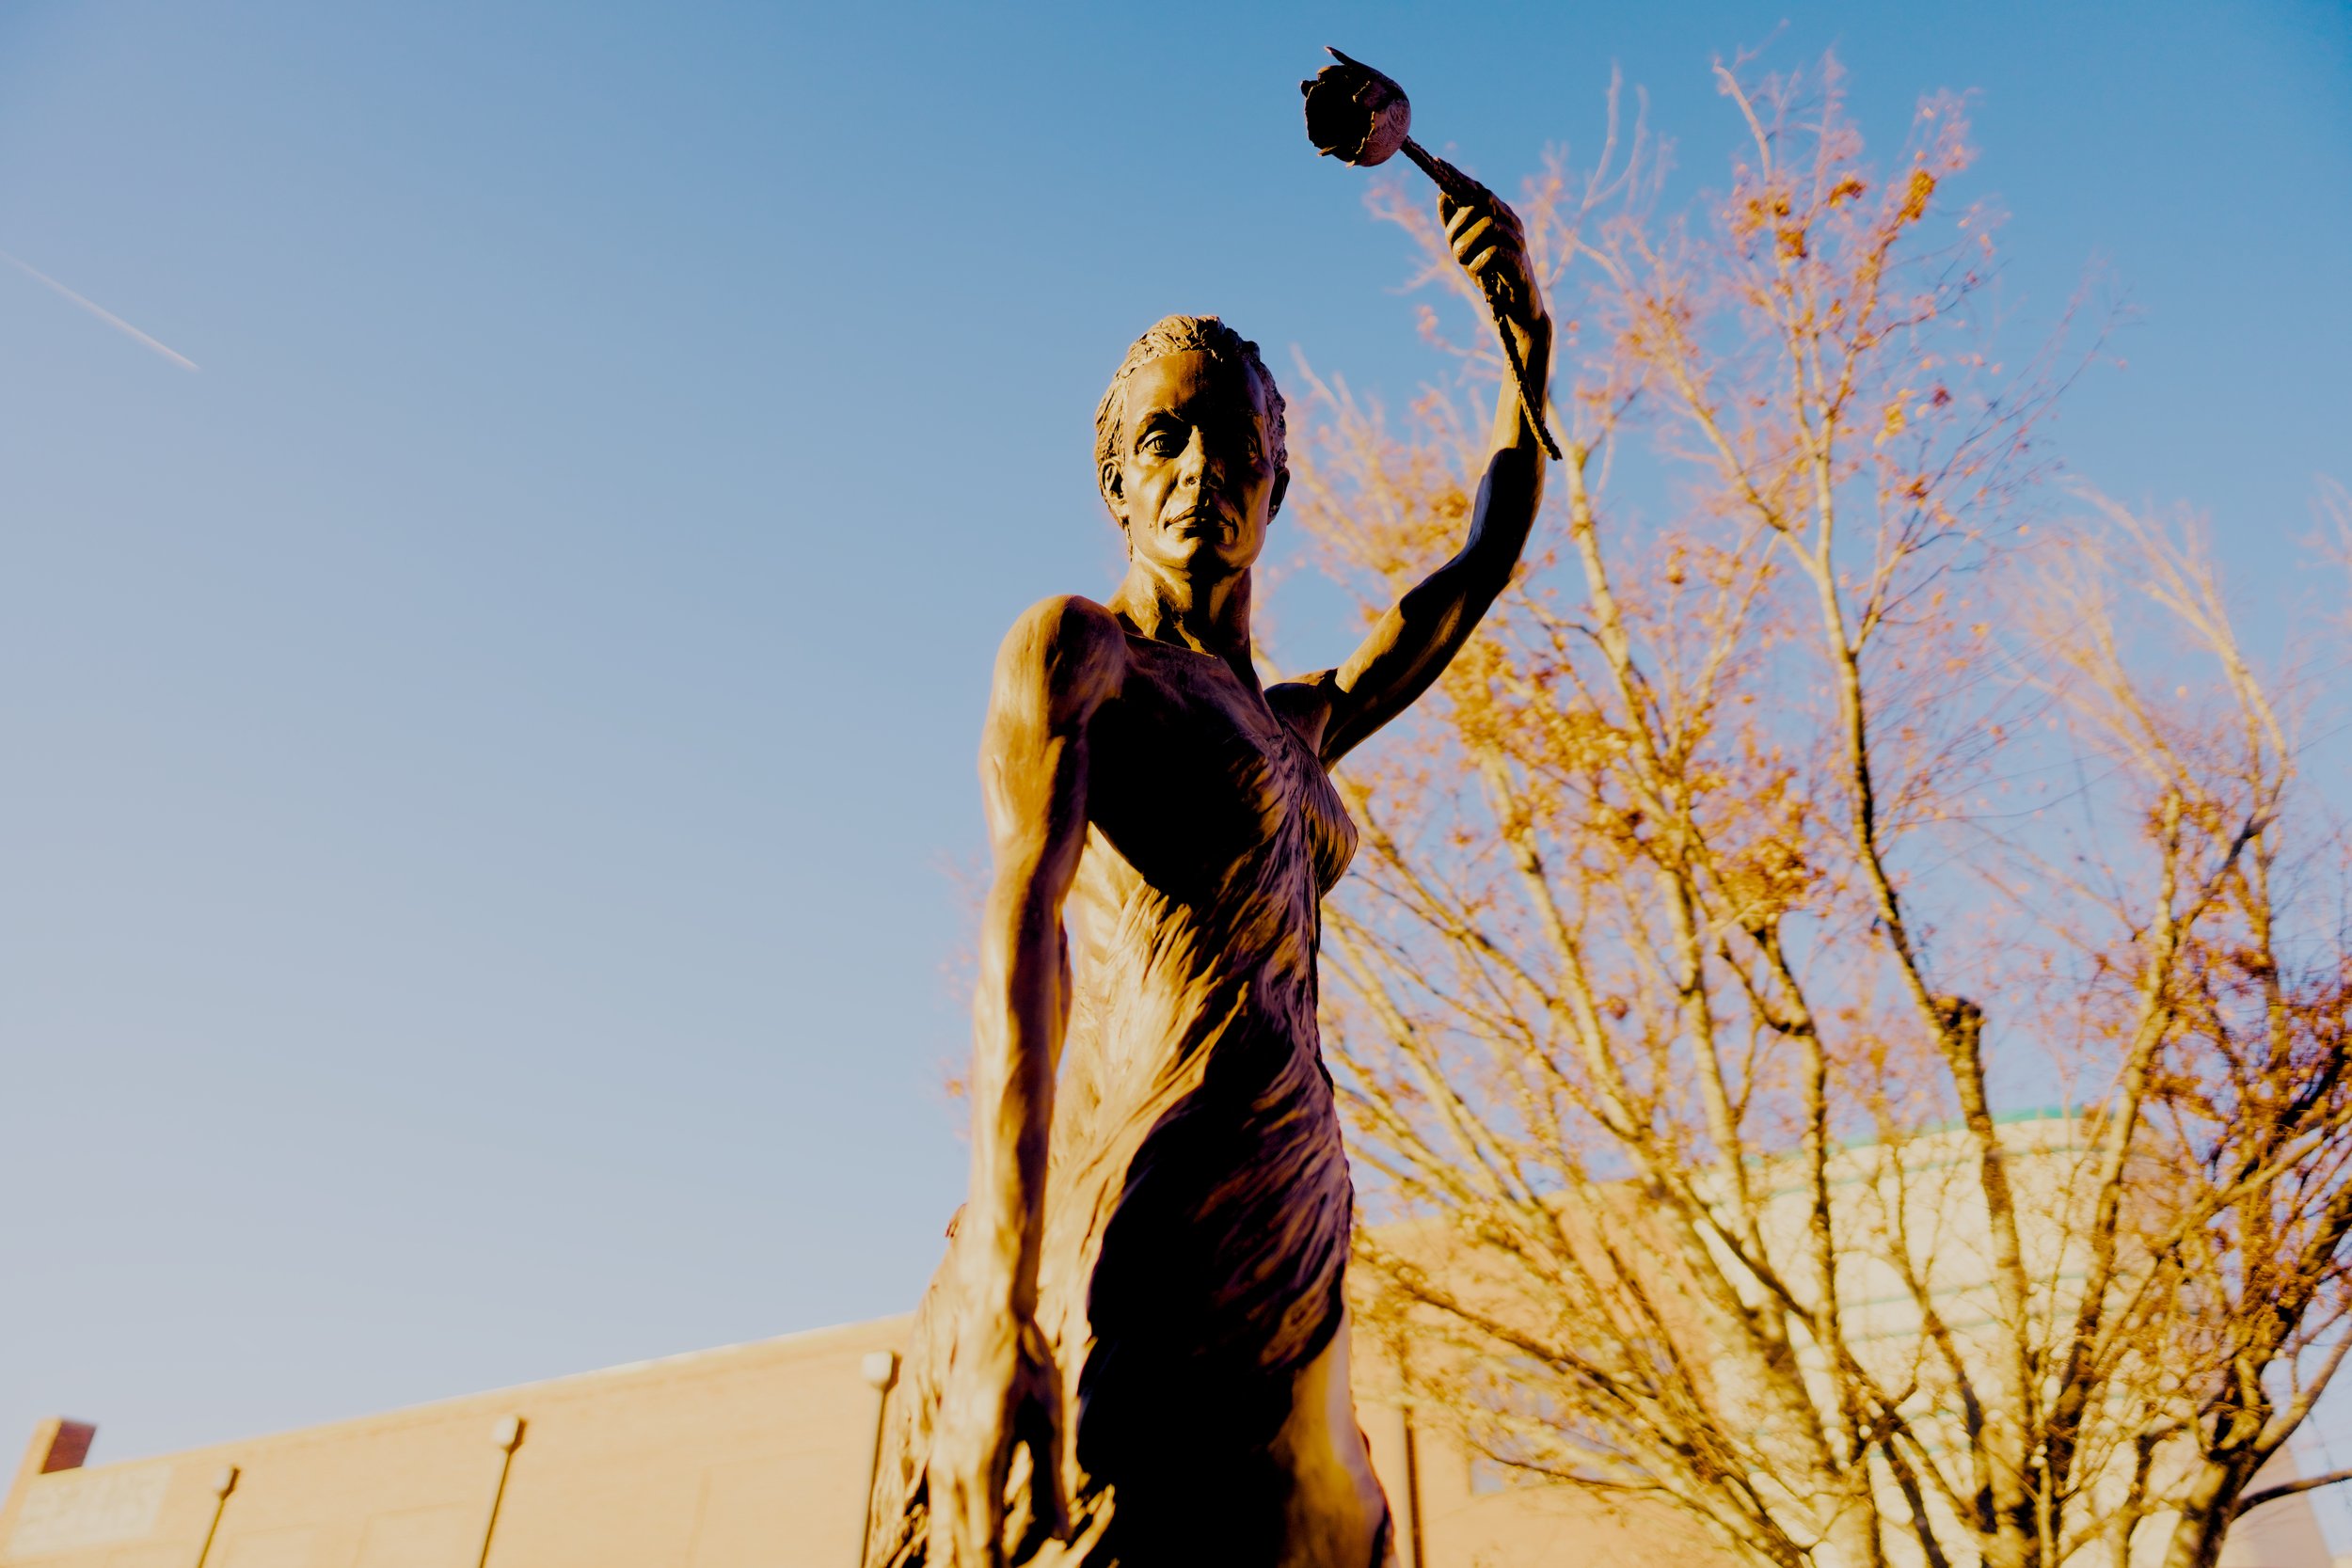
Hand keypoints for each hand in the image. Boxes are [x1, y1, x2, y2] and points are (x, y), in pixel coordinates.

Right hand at [928, 1309, 1067, 1567]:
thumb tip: (1064, 1537)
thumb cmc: (1027, 1363)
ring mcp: (940, 1455)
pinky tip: (955, 1552)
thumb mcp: (1050, 1419)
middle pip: (959, 1539)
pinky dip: (949, 1533)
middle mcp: (952, 1460)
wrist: (989, 1318)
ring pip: (943, 1526)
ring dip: (958, 1556)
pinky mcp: (939, 1449)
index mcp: (982, 1454)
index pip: (983, 1535)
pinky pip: (938, 1505)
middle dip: (977, 1567)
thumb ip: (1052, 1483)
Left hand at [1440, 185, 1547, 348]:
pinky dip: (1479, 263)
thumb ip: (1455, 224)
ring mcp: (1518, 241)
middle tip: (1454, 251)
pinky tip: (1479, 273)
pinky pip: (1494, 252)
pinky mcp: (1519, 263)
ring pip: (1487, 225)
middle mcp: (1512, 222)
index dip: (1459, 176)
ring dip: (1466, 246)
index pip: (1478, 189)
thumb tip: (1441, 196)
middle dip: (1457, 226)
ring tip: (1466, 264)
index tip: (1438, 163)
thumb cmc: (1491, 275)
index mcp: (1500, 215)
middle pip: (1479, 203)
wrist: (1516, 310)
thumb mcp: (1467, 248)